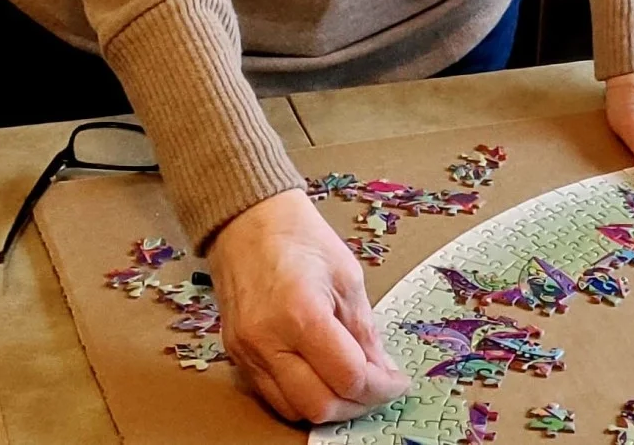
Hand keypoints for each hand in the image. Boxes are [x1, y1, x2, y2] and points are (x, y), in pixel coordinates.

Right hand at [206, 189, 408, 423]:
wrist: (247, 223)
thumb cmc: (299, 239)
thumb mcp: (348, 276)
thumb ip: (364, 329)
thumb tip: (381, 369)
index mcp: (302, 315)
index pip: (347, 377)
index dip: (380, 388)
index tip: (397, 383)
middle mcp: (269, 342)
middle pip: (319, 405)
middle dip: (356, 404)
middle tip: (378, 389)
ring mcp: (248, 353)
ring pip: (293, 410)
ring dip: (329, 407)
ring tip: (351, 386)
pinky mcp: (237, 357)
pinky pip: (272, 396)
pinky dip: (302, 397)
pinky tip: (321, 379)